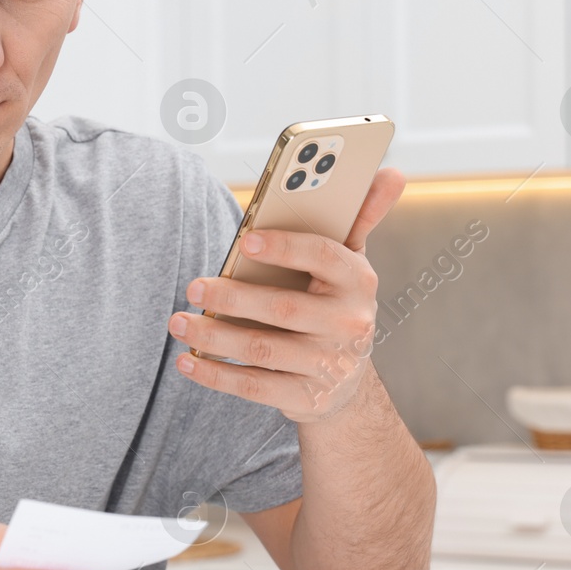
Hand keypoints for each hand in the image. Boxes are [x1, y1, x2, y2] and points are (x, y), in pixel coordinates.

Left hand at [166, 168, 405, 421]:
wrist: (345, 381)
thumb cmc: (334, 304)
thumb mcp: (349, 263)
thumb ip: (359, 217)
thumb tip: (391, 171)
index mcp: (358, 282)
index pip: (323, 257)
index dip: (285, 247)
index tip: (245, 241)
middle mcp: (349, 325)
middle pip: (283, 309)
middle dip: (232, 298)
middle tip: (193, 287)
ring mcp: (327, 366)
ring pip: (262, 350)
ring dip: (214, 337)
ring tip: (178, 322)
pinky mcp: (305, 398)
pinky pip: (254, 387)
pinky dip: (216, 375)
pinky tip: (187, 361)